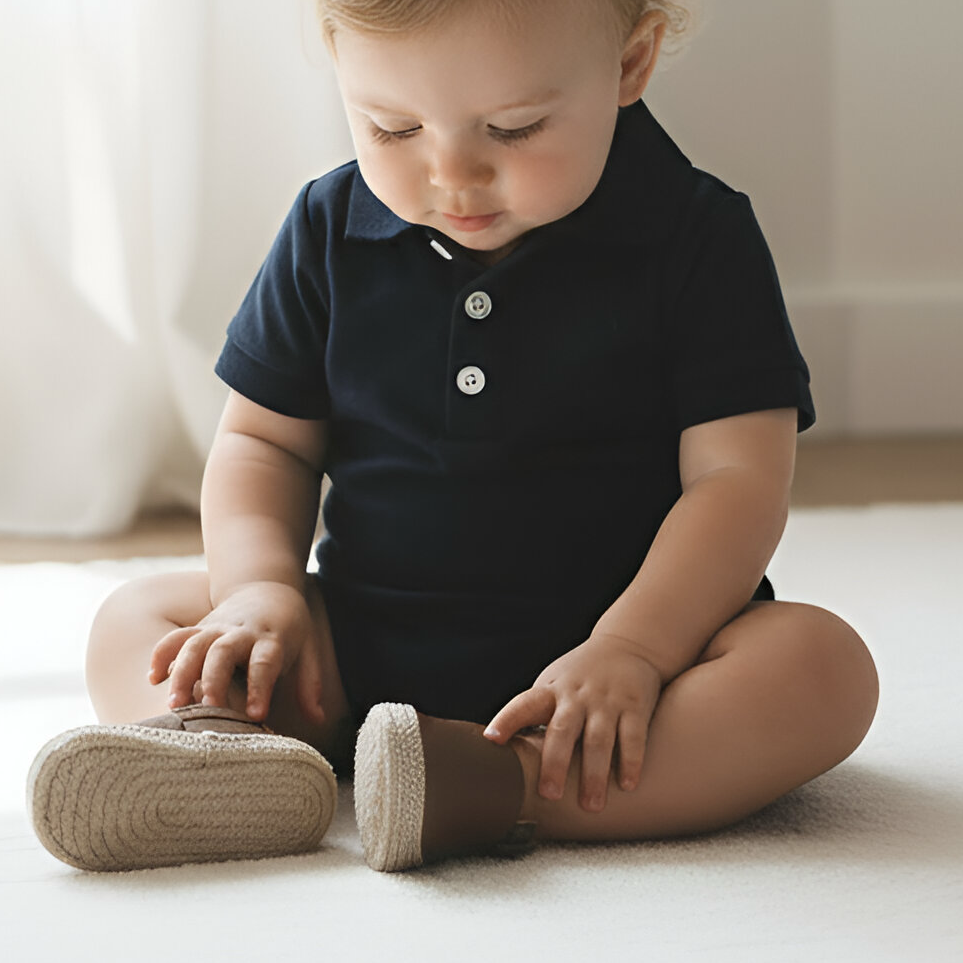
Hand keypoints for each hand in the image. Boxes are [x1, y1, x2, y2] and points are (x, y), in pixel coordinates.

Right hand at [148, 581, 323, 722]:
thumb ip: (310, 683)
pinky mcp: (200, 627)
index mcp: (271, 639)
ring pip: (194, 644)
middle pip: (223, 651)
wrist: (267, 587)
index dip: (260, 687)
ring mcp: (217, 627)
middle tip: (209, 707)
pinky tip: (153, 678)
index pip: (265, 662)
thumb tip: (319, 719)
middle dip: (214, 679)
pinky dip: (162, 653)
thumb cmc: (289, 627)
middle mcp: (241, 632)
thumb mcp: (308, 649)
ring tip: (175, 704)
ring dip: (182, 672)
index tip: (255, 714)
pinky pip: (177, 636)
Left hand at [485, 634, 662, 812]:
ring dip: (595, 773)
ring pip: (599, 739)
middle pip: (562, 729)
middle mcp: (577, 696)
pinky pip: (633, 736)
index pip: (523, 704)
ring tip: (591, 805)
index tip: (491, 739)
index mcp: (550, 690)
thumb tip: (500, 750)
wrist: (627, 645)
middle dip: (555, 762)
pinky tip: (627, 784)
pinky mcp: (635, 706)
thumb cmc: (580, 676)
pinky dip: (631, 760)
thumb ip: (533, 712)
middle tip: (549, 794)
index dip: (507, 720)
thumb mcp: (553, 684)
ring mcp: (607, 701)